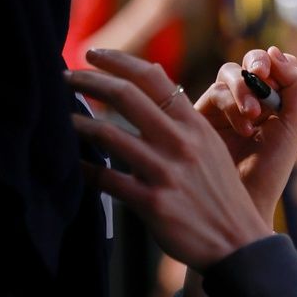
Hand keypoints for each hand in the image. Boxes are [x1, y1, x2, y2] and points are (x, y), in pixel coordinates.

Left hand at [67, 49, 271, 269]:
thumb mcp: (211, 148)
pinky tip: (72, 164)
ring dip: (78, 123)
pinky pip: (106, 180)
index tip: (93, 53)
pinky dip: (84, 169)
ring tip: (60, 118)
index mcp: (196, 126)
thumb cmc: (220, 194)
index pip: (153, 77)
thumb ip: (181, 118)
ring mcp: (166, 173)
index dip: (118, 60)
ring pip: (109, 135)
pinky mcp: (152, 203)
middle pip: (126, 96)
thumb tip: (152, 78)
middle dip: (89, 80)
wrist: (237, 242)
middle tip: (64, 76)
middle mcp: (181, 143)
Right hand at [194, 47, 296, 220]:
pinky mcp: (201, 117)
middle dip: (255, 64)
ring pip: (229, 75)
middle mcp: (250, 100)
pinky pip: (213, 93)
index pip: (274, 65)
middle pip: (249, 64)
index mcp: (275, 100)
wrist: (244, 202)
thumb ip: (295, 86)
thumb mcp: (294, 124)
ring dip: (243, 88)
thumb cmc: (271, 168)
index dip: (274, 61)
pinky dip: (229, 103)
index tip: (274, 70)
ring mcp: (224, 108)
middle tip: (260, 75)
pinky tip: (243, 128)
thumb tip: (276, 51)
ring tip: (254, 116)